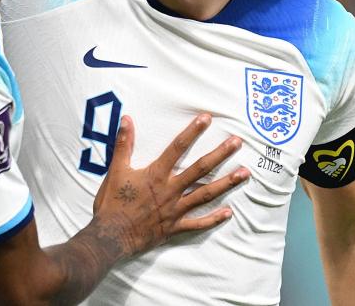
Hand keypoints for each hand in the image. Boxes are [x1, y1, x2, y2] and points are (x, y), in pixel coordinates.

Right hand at [91, 113, 247, 256]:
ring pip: (206, 194)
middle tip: (237, 142)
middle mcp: (170, 190)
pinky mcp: (174, 227)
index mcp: (156, 175)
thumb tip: (127, 120)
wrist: (110, 236)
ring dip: (226, 183)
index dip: (192, 132)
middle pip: (199, 169)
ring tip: (245, 173)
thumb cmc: (112, 203)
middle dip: (220, 154)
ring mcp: (175, 210)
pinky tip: (229, 213)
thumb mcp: (116, 170)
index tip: (207, 118)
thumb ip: (124, 144)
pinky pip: (198, 223)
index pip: (177, 148)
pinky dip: (214, 219)